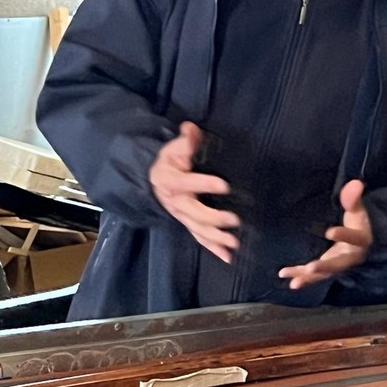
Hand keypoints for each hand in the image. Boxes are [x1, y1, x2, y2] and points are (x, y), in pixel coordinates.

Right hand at [149, 121, 239, 263]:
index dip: (205, 184)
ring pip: (198, 230)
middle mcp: (176, 202)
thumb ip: (185, 140)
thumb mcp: (173, 148)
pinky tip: (227, 257)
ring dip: (216, 238)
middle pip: (194, 213)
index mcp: (172, 181)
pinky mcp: (187, 224)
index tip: (224, 185)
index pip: (188, 182)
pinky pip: (199, 238)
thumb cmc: (168, 162)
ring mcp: (182, 216)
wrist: (152, 180)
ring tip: (234, 243)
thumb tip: (191, 129)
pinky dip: (213, 249)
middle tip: (234, 220)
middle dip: (214, 219)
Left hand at [279, 179, 371, 289]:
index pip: (353, 238)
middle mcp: (350, 256)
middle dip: (324, 266)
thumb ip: (353, 198)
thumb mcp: (357, 208)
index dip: (343, 236)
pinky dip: (301, 276)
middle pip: (338, 263)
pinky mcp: (327, 268)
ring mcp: (337, 264)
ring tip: (293, 282)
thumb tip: (355, 183)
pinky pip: (314, 275)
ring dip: (308, 277)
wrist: (361, 237)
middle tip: (310, 268)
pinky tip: (285, 276)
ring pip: (324, 273)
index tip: (329, 232)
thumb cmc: (357, 220)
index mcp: (360, 240)